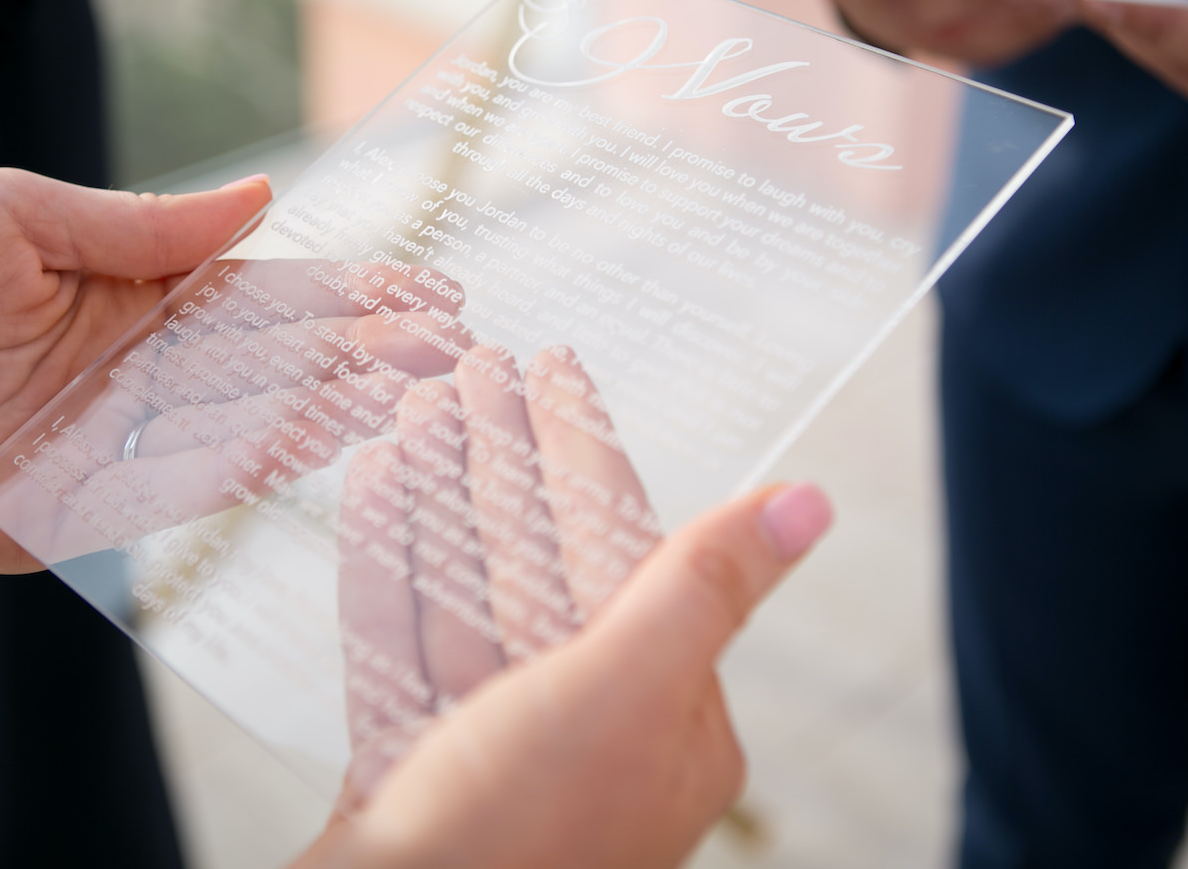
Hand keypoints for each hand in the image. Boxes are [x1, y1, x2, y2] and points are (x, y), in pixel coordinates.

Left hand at [0, 169, 461, 572]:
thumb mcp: (16, 215)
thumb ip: (144, 227)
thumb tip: (262, 198)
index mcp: (127, 297)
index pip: (260, 298)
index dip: (344, 294)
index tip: (424, 288)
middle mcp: (131, 374)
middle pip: (267, 367)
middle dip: (358, 354)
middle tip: (446, 347)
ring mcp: (104, 445)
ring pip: (234, 429)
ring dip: (322, 410)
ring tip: (401, 390)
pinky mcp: (64, 512)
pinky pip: (165, 490)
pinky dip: (239, 465)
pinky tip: (311, 436)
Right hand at [334, 344, 657, 800]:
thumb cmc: (507, 844)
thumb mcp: (619, 693)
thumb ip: (702, 589)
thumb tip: (810, 505)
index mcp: (665, 724)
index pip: (628, 551)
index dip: (584, 449)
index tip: (556, 367)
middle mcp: (590, 740)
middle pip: (540, 564)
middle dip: (505, 462)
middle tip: (475, 367)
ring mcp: (496, 760)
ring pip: (468, 596)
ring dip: (443, 502)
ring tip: (420, 413)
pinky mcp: (418, 774)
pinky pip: (408, 648)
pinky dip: (391, 573)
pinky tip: (377, 493)